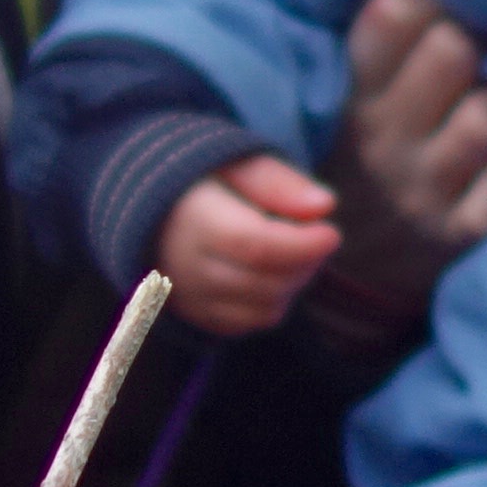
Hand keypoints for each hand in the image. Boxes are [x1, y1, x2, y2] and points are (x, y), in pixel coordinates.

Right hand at [158, 154, 343, 339]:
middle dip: (305, 261)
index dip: (301, 245)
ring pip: (265, 309)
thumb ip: (278, 182)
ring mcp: (190, 298)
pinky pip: (251, 323)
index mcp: (193, 219)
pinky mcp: (198, 317)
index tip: (331, 233)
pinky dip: (274, 302)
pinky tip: (271, 271)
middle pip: (266, 282)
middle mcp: (186, 266)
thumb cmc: (205, 180)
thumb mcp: (237, 163)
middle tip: (313, 233)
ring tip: (292, 249)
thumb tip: (325, 206)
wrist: (155, 208)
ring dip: (293, 283)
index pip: (255, 246)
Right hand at [317, 0, 486, 321]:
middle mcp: (381, 137)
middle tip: (478, 62)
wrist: (377, 250)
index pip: (396, 9)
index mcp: (355, 86)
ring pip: (483, 117)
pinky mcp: (462, 229)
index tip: (445, 10)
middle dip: (476, 46)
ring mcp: (421, 188)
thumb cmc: (398, 130)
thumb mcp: (373, 78)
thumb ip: (402, 20)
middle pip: (452, 50)